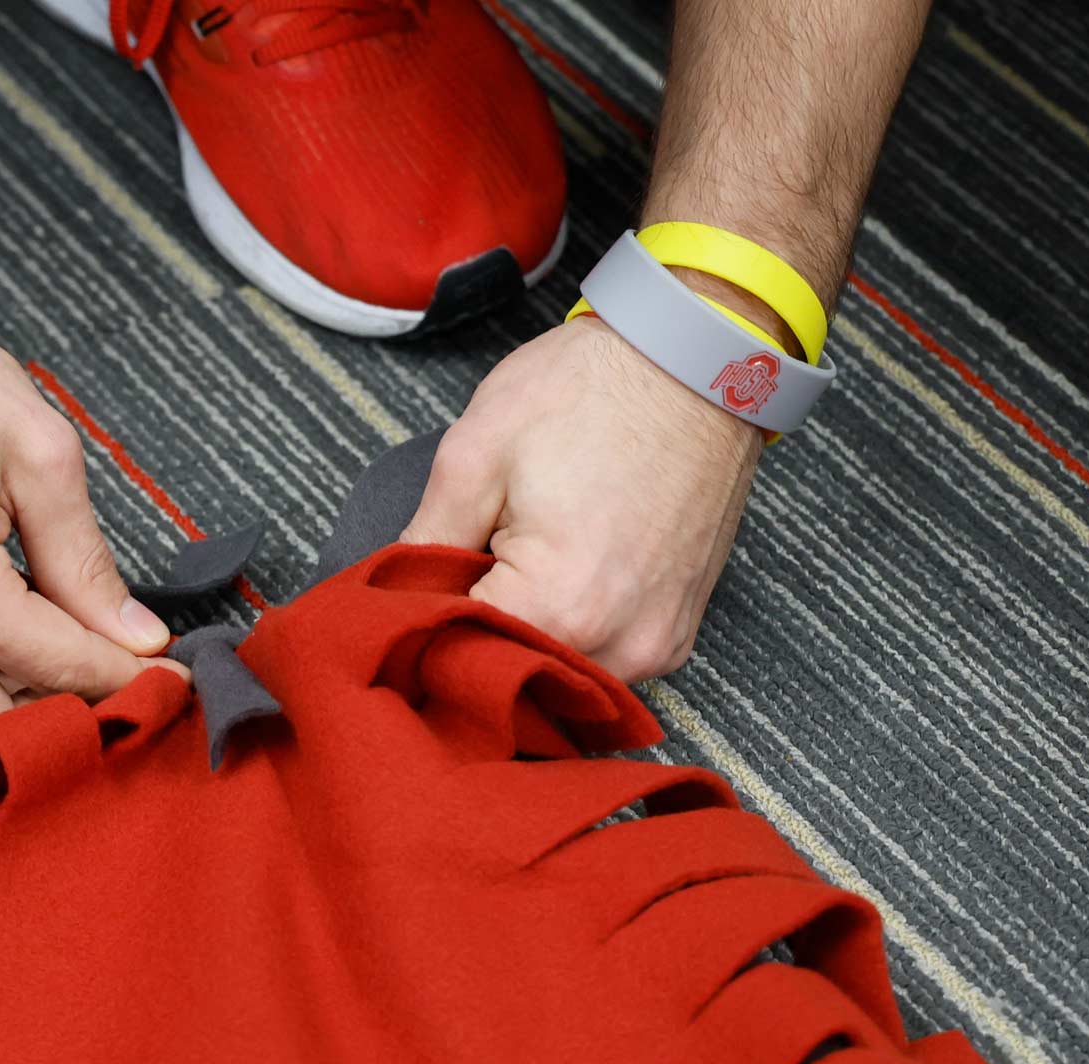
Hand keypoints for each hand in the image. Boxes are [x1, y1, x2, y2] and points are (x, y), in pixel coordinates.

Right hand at [0, 272, 180, 727]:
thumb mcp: (36, 451)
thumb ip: (87, 560)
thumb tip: (131, 632)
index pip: (55, 666)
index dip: (122, 678)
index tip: (168, 679)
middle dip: (61, 714)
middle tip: (119, 683)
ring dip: (7, 705)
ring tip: (65, 661)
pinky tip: (0, 643)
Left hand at [401, 317, 761, 683]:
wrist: (698, 360)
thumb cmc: (591, 393)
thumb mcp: (476, 452)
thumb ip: (425, 541)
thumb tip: (389, 596)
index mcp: (560, 605)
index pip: (459, 658)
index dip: (424, 629)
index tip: (410, 598)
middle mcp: (618, 644)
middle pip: (514, 678)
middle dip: (475, 640)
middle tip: (457, 580)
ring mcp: (656, 646)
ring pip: (558, 674)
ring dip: (525, 639)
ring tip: (511, 573)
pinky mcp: (676, 634)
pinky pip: (604, 658)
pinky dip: (571, 633)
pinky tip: (559, 578)